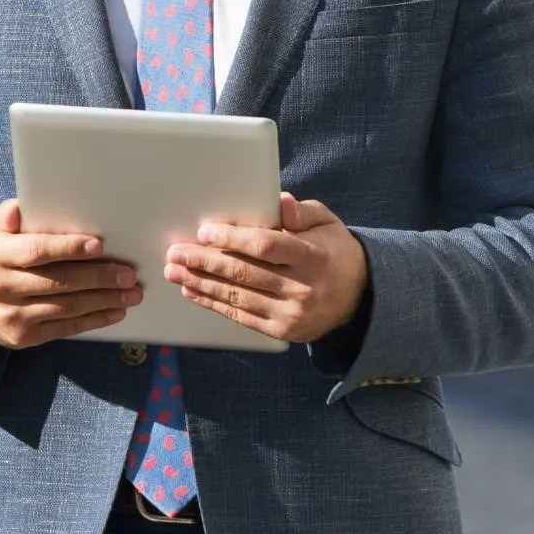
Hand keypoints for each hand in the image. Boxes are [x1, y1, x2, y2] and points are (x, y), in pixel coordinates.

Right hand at [0, 199, 142, 349]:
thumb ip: (9, 215)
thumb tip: (21, 209)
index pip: (36, 251)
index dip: (68, 248)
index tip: (98, 245)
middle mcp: (0, 287)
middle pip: (57, 282)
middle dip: (98, 278)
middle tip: (128, 274)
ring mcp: (11, 316)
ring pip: (65, 308)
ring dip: (103, 301)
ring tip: (130, 293)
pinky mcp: (23, 337)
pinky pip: (64, 328)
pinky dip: (93, 320)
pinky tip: (114, 311)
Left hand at [163, 193, 368, 343]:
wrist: (358, 297)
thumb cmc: (333, 251)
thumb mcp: (326, 223)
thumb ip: (302, 212)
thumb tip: (279, 202)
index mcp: (313, 256)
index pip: (266, 246)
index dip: (233, 239)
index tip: (205, 231)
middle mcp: (302, 288)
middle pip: (245, 273)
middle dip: (205, 262)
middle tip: (176, 252)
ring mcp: (291, 314)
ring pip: (238, 297)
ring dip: (202, 283)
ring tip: (175, 271)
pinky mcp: (282, 331)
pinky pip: (242, 316)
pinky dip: (214, 303)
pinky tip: (194, 292)